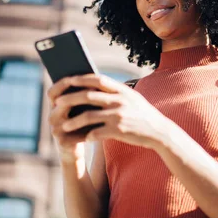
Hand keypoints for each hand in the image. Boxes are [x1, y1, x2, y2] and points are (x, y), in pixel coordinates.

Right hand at [47, 78, 93, 160]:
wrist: (75, 150)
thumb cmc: (81, 125)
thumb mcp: (81, 109)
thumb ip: (83, 96)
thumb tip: (96, 78)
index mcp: (54, 107)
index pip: (53, 91)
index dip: (64, 83)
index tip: (79, 75)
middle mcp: (52, 117)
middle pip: (58, 101)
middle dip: (75, 93)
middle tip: (93, 87)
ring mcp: (56, 130)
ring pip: (68, 115)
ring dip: (84, 109)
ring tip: (99, 103)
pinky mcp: (63, 142)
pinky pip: (77, 132)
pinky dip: (90, 126)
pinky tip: (102, 121)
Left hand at [53, 74, 171, 148]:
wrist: (160, 132)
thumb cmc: (141, 114)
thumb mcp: (131, 98)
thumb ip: (115, 92)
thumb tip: (92, 85)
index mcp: (122, 89)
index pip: (97, 79)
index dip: (80, 78)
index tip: (67, 80)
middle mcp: (120, 100)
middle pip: (88, 96)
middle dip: (69, 98)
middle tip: (57, 103)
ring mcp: (119, 115)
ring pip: (88, 116)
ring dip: (73, 121)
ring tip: (64, 125)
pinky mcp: (119, 131)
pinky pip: (96, 133)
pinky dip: (87, 136)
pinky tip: (83, 138)